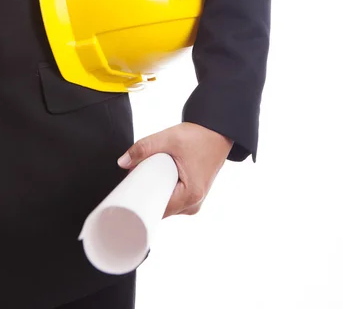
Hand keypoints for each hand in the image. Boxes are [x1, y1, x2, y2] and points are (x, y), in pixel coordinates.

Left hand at [117, 122, 233, 217]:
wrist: (219, 131)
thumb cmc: (200, 136)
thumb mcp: (169, 138)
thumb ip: (144, 148)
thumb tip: (122, 162)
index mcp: (190, 196)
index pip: (157, 211)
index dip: (139, 206)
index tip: (126, 197)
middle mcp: (194, 204)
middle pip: (160, 209)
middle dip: (144, 197)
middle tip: (132, 180)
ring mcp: (195, 201)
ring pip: (166, 205)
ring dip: (154, 194)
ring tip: (144, 177)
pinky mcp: (193, 195)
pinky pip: (173, 200)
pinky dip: (162, 191)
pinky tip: (155, 181)